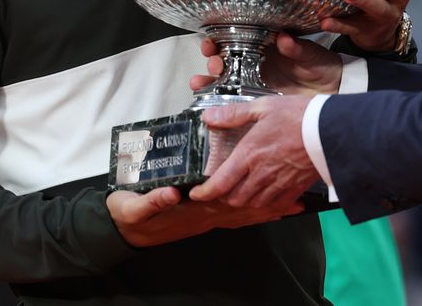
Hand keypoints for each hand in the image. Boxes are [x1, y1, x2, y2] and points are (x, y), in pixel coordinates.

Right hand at [106, 186, 301, 247]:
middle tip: (298, 197)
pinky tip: (267, 210)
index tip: (274, 190)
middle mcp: (204, 215)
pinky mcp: (200, 216)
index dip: (252, 197)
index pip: (227, 203)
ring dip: (267, 210)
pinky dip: (252, 214)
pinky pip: (232, 217)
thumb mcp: (135, 207)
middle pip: (243, 209)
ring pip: (242, 214)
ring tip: (294, 204)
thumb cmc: (130, 214)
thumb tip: (171, 194)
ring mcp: (204, 217)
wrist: (122, 231)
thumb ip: (152, 201)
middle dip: (270, 204)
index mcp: (192, 209)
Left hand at [188, 96, 315, 208]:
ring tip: (240, 191)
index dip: (204, 193)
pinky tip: (265, 195)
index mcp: (249, 154)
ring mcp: (278, 184)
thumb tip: (209, 117)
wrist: (331, 131)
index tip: (197, 194)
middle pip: (234, 198)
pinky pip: (275, 205)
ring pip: (253, 204)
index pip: (220, 183)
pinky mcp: (294, 189)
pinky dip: (266, 204)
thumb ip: (233, 114)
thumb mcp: (263, 107)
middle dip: (223, 197)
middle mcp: (261, 174)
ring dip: (243, 200)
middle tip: (219, 189)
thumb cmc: (298, 116)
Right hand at [190, 32, 341, 96]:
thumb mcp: (310, 53)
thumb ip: (296, 47)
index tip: (212, 42)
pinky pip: (232, 100)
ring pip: (222, 79)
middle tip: (212, 64)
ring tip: (198, 83)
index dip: (219, 38)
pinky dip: (217, 100)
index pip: (234, 37)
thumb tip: (283, 38)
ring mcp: (252, 81)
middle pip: (223, 58)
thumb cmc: (321, 64)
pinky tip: (207, 102)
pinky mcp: (255, 100)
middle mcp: (253, 61)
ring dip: (206, 80)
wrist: (333, 89)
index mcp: (263, 44)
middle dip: (211, 60)